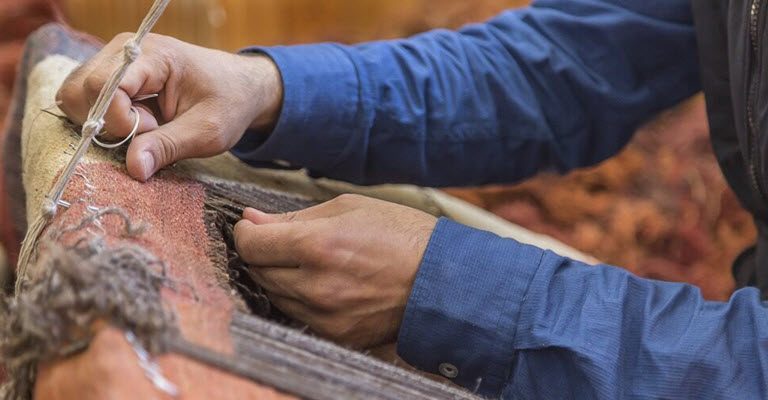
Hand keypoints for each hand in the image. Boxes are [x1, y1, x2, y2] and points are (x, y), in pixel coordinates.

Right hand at [57, 33, 282, 180]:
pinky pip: (85, 101)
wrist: (240, 89)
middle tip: (151, 128)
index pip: (106, 86)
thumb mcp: (208, 132)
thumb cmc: (228, 103)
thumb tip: (133, 169)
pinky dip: (104, 120)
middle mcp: (124, 51)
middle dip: (110, 122)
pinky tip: (136, 122)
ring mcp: (113, 62)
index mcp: (153, 55)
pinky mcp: (111, 77)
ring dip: (105, 122)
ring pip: (77, 96)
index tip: (154, 130)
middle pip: (82, 90)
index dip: (120, 120)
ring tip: (146, 124)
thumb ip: (168, 147)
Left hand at [234, 194, 437, 348]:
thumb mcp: (348, 208)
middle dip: (262, 252)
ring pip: (274, 296)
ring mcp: (325, 316)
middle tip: (279, 239)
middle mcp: (316, 286)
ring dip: (278, 276)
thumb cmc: (400, 235)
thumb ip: (294, 217)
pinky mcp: (336, 335)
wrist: (441, 280)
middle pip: (258, 271)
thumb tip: (253, 220)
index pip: (251, 244)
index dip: (245, 232)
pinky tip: (321, 282)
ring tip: (306, 260)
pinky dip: (299, 298)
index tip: (252, 226)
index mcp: (317, 246)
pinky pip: (298, 315)